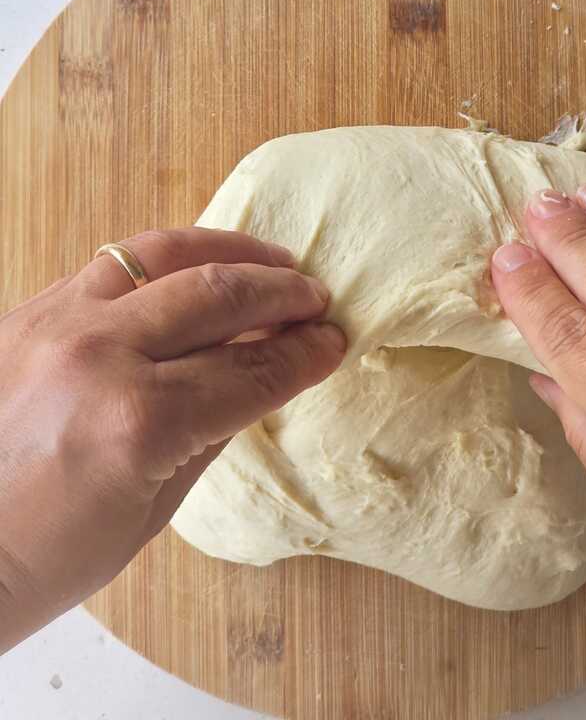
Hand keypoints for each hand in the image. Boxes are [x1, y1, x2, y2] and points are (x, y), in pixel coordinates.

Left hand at [0, 228, 344, 652]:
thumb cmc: (54, 554)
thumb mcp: (156, 506)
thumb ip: (217, 422)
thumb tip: (267, 367)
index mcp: (137, 422)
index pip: (250, 372)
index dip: (304, 355)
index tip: (334, 341)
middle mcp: (97, 355)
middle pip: (217, 296)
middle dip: (281, 293)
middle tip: (316, 298)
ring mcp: (54, 322)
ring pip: (162, 255)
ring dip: (229, 253)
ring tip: (272, 261)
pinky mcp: (27, 310)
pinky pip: (112, 264)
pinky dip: (167, 261)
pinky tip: (198, 270)